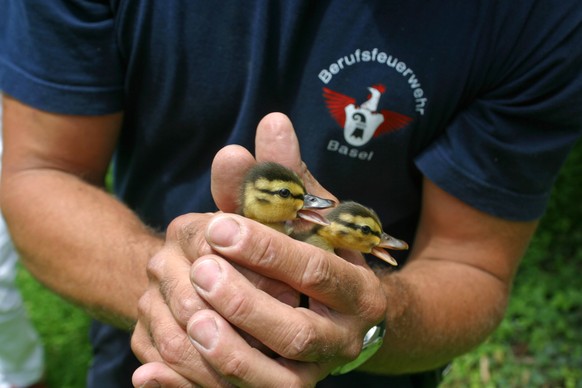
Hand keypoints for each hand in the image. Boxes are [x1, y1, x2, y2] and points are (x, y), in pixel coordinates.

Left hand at [132, 113, 385, 385]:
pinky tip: (152, 373)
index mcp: (358, 288)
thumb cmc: (324, 253)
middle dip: (248, 304)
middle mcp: (344, 338)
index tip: (219, 227)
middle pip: (297, 332)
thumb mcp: (310, 217)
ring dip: (230, 352)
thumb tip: (270, 122)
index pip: (316, 270)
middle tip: (202, 271)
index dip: (268, 249)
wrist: (349, 313)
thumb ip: (284, 179)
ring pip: (277, 378)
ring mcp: (315, 372)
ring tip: (190, 319)